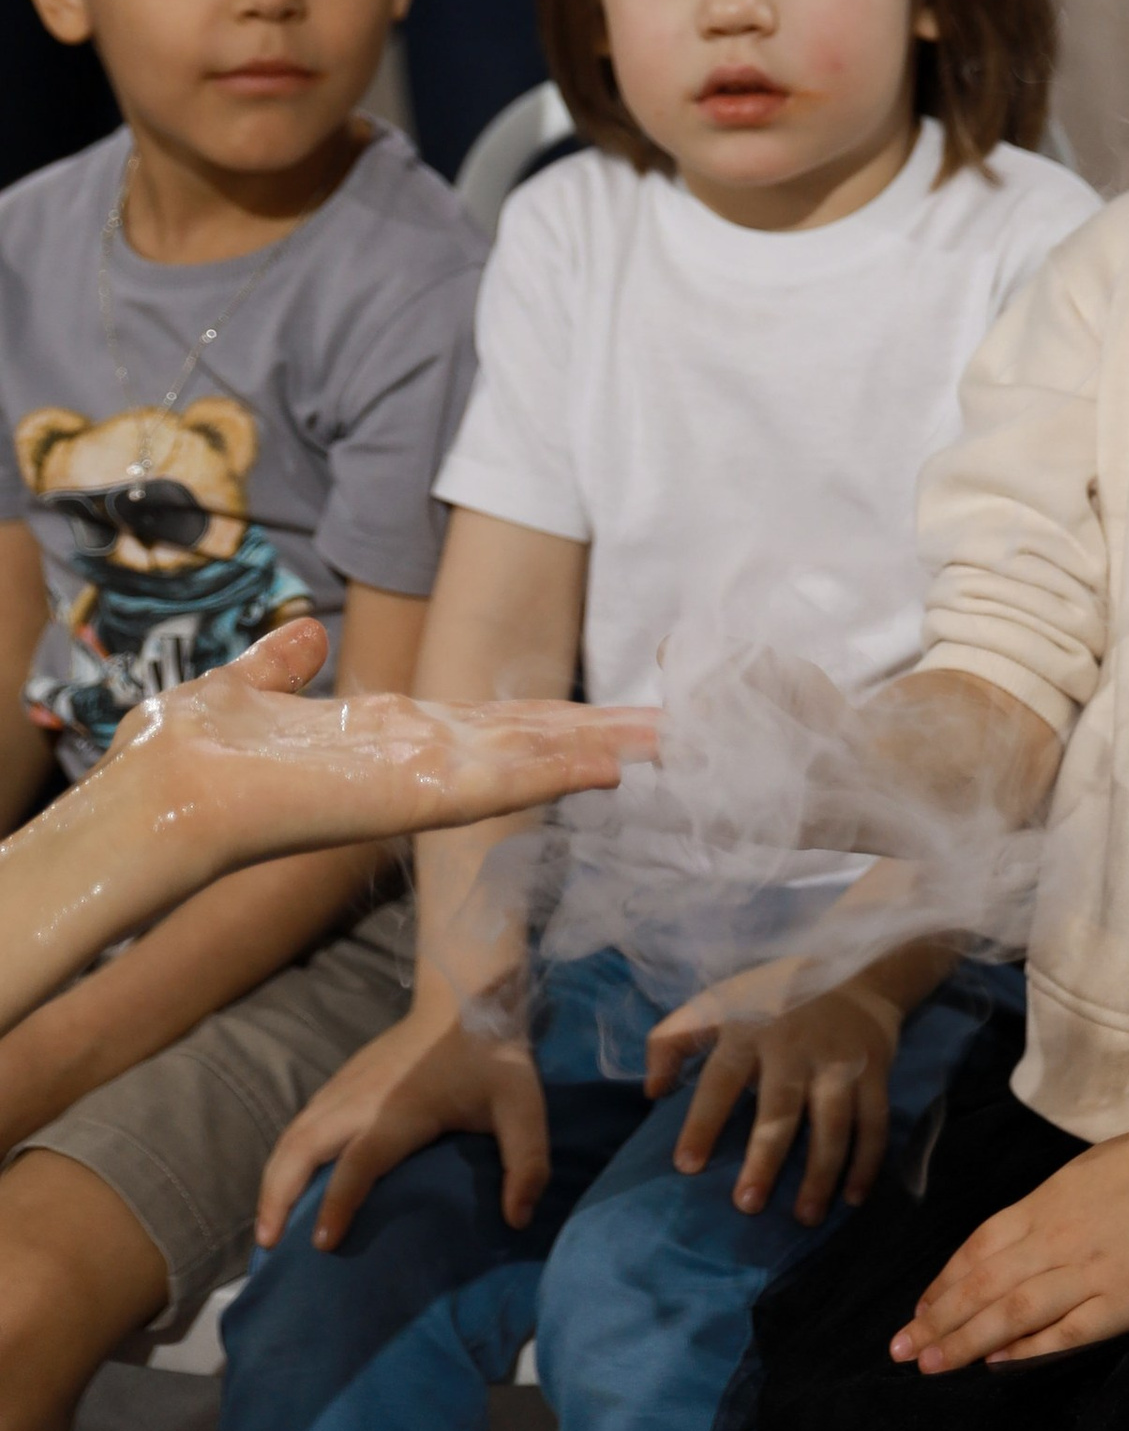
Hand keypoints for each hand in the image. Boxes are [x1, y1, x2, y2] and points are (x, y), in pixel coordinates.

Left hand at [107, 616, 655, 869]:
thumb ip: (284, 664)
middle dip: (593, 733)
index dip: (546, 717)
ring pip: (525, 762)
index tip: (604, 712)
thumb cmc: (187, 752)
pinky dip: (554, 772)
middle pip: (523, 742)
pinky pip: (498, 784)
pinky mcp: (410, 797)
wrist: (157, 794)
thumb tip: (309, 634)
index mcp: (385, 738)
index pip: (485, 724)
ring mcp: (416, 783)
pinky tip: (608, 764)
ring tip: (661, 741)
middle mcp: (413, 763)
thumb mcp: (247, 687)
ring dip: (592, 749)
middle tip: (668, 727)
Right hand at [256, 987, 553, 1246]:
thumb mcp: (524, 1107)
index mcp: (403, 1108)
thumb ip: (527, 1162)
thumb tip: (519, 1219)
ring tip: (265, 1230)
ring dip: (273, 1179)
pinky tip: (283, 1187)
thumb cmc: (494, 1056)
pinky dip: (283, 1158)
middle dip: (278, 1195)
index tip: (322, 1244)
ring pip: (293, 1134)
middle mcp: (363, 1098)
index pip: (361, 1160)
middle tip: (266, 1245)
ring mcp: (346, 1085)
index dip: (339, 1201)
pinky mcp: (341, 1080)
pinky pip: (300, 1123)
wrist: (466, 993)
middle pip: (303, 1147)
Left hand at [645, 958, 906, 1224]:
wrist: (856, 968)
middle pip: (780, 1106)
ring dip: (821, 1171)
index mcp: (750, 1028)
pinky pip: (873, 1122)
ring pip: (833, 1120)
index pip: (721, 1078)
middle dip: (765, 1156)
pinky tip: (852, 1198)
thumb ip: (673, 1039)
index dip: (703, 1122)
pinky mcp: (874, 1070)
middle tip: (747, 1205)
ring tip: (805, 1217)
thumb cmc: (773, 998)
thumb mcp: (719, 1001)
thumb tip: (651, 1091)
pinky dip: (867, 1162)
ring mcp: (838, 1058)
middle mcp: (795, 1045)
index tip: (686, 1166)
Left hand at [892, 1117, 1128, 1370]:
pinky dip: (1029, 1350)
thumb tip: (1015, 1240)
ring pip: (1012, 1311)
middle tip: (901, 1351)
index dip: (943, 1283)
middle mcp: (1058, 1235)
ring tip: (931, 1365)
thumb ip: (1050, 1207)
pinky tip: (1000, 1365)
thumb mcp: (1087, 1171)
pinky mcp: (1124, 1299)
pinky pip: (1066, 1331)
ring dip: (966, 1341)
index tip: (917, 1312)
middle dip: (938, 1319)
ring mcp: (1090, 1269)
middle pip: (983, 1284)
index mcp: (1047, 1200)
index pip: (979, 1248)